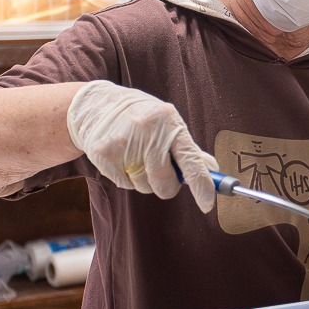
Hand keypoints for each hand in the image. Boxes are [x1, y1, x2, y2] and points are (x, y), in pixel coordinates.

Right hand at [67, 80, 216, 211]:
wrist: (96, 104)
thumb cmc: (141, 116)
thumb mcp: (167, 122)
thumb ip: (188, 148)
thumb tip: (212, 169)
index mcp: (169, 122)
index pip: (191, 161)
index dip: (202, 186)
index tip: (208, 205)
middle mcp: (147, 131)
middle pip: (166, 183)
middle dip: (166, 184)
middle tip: (158, 168)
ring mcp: (124, 143)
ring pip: (144, 187)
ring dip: (143, 179)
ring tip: (135, 155)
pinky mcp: (104, 155)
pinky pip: (125, 185)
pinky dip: (126, 177)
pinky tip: (121, 157)